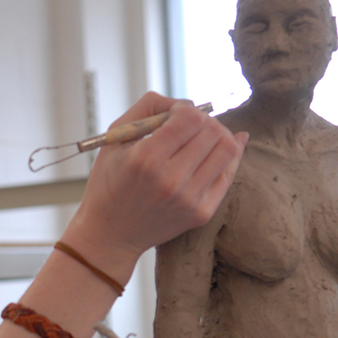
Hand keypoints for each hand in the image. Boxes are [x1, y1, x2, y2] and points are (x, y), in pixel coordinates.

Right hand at [64, 93, 247, 278]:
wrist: (109, 235)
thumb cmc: (108, 183)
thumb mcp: (114, 139)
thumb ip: (148, 108)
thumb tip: (186, 102)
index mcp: (145, 158)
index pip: (190, 118)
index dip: (186, 109)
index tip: (175, 115)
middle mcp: (170, 180)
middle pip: (213, 131)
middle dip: (203, 122)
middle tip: (189, 128)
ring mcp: (189, 199)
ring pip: (227, 150)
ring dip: (218, 137)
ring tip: (202, 140)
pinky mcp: (201, 213)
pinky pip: (229, 175)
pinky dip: (227, 158)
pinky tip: (217, 151)